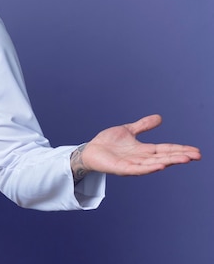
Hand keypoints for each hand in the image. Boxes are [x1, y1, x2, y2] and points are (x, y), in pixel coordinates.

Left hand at [78, 114, 200, 176]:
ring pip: (155, 163)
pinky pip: (138, 169)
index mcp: (144, 150)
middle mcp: (141, 158)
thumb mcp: (128, 130)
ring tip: (185, 159)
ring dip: (170, 162)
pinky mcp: (123, 169)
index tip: (196, 151)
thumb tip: (159, 118)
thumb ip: (143, 125)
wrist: (90, 150)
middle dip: (180, 156)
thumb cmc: (108, 142)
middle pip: (164, 157)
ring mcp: (133, 164)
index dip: (180, 149)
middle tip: (197, 155)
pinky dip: (150, 168)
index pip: (166, 149)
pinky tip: (160, 165)